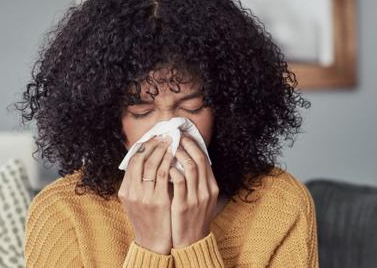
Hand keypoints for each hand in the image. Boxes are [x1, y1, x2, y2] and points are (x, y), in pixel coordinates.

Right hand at [118, 136, 173, 254]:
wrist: (152, 242)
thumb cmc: (147, 219)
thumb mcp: (135, 201)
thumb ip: (137, 183)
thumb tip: (145, 161)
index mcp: (125, 190)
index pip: (132, 161)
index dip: (144, 147)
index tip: (154, 138)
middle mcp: (132, 192)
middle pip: (140, 159)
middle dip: (153, 145)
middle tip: (164, 136)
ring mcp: (144, 196)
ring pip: (152, 164)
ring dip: (162, 150)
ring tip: (171, 141)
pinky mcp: (158, 201)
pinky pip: (163, 175)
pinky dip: (168, 162)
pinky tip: (175, 156)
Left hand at [169, 133, 219, 248]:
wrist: (192, 241)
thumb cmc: (193, 217)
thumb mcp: (201, 198)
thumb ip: (197, 182)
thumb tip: (187, 161)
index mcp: (211, 187)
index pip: (205, 159)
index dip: (194, 145)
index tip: (183, 136)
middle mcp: (206, 190)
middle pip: (199, 159)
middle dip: (186, 144)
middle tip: (174, 135)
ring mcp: (196, 198)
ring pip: (190, 167)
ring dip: (179, 154)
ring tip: (168, 147)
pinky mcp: (183, 205)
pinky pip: (178, 182)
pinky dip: (172, 170)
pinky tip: (164, 166)